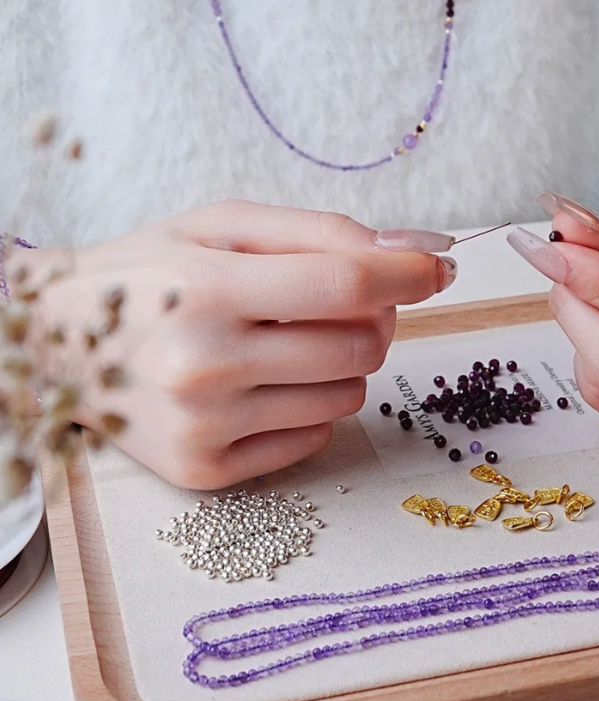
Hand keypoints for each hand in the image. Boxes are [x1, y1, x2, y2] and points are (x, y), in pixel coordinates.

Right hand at [16, 201, 456, 487]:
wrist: (56, 344)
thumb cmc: (147, 274)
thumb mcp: (218, 225)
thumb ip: (318, 232)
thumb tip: (412, 252)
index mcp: (206, 289)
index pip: (345, 284)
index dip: (408, 274)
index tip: (437, 268)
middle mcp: (205, 366)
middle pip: (360, 347)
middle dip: (372, 320)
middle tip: (340, 303)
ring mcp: (206, 429)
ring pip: (347, 398)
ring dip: (341, 365)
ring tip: (289, 344)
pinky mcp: (207, 472)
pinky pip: (314, 438)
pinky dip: (309, 408)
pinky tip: (264, 386)